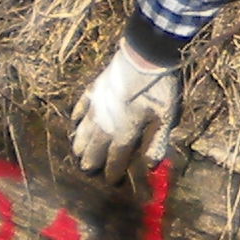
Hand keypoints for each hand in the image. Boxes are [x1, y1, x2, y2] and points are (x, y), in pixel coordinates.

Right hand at [70, 41, 179, 179]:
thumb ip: (156, 142)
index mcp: (123, 133)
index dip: (113, 172)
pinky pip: (79, 108)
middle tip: (88, 170)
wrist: (144, 57)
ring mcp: (95, 107)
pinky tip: (74, 123)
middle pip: (94, 149)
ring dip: (80, 145)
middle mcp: (104, 124)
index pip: (115, 158)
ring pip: (82, 132)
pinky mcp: (92, 91)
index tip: (111, 181)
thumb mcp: (165, 118)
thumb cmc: (158, 89)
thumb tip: (150, 166)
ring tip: (78, 154)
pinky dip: (76, 119)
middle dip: (91, 162)